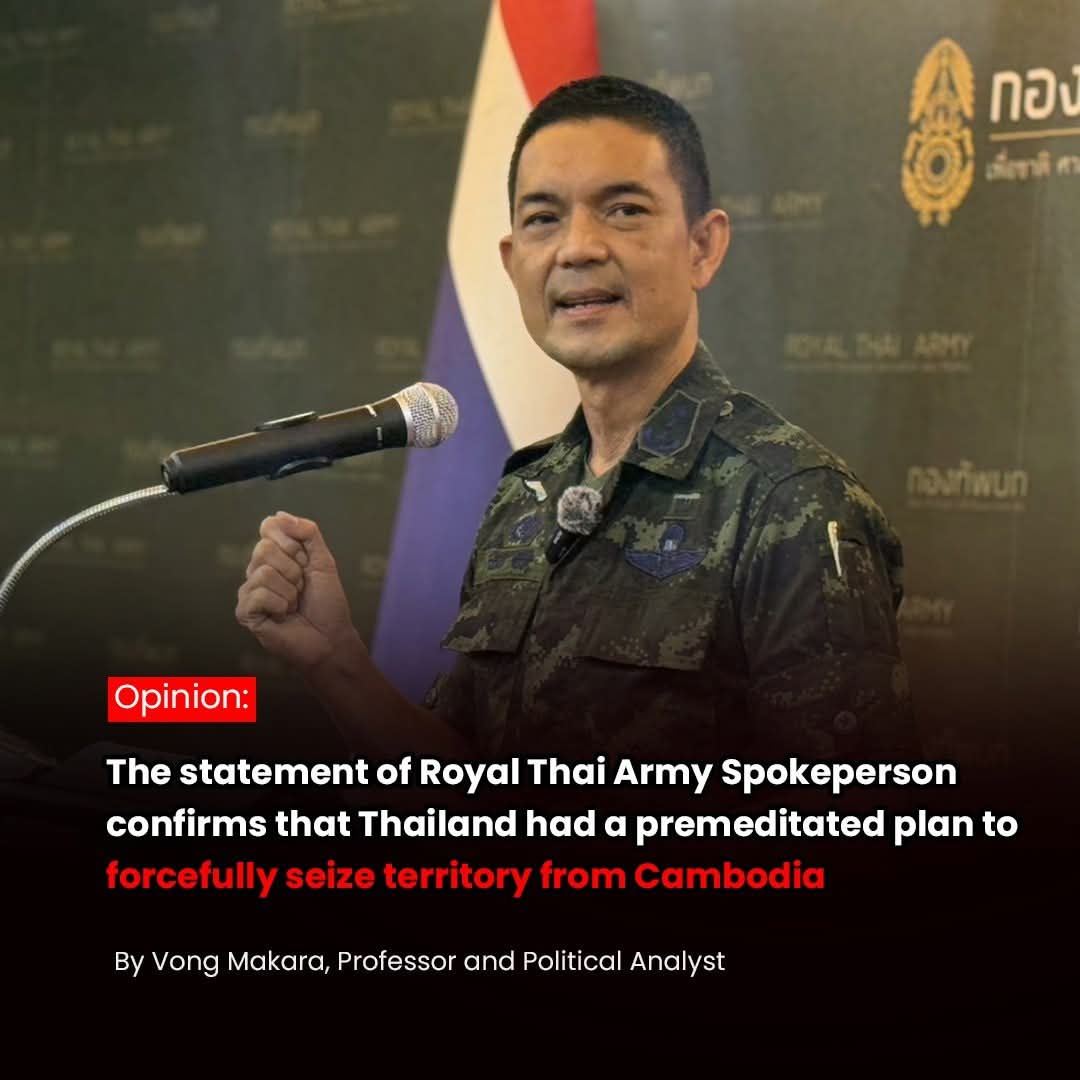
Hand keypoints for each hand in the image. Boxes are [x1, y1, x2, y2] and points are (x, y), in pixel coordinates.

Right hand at [235, 511, 362, 671]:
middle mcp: (257, 570)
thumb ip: (308, 533)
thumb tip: (277, 514)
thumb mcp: (323, 561)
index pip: (269, 527)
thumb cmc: (327, 603)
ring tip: (294, 604)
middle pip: (264, 548)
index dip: (292, 543)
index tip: (306, 562)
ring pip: (263, 572)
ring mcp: (249, 591)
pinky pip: (258, 595)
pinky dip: (280, 605)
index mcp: (274, 555)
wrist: (331, 638)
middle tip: (302, 588)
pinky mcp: (245, 612)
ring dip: (289, 591)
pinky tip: (283, 616)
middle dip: (293, 570)